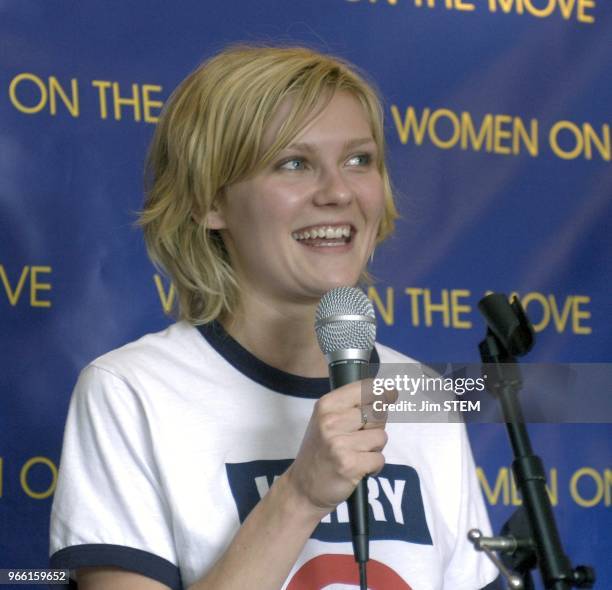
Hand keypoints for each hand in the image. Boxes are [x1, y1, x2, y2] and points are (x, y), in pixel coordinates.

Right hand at [285, 379, 395, 514]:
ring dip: (375, 448)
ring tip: (358, 454)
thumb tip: (390, 393)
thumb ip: (354, 406)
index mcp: (326, 405)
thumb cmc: (321, 450)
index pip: (365, 388)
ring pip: (381, 436)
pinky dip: (374, 465)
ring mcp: (339, 443)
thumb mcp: (328, 420)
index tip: (390, 394)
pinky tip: (359, 468)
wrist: (303, 487)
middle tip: (361, 437)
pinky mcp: (350, 465)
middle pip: (377, 412)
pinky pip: (380, 458)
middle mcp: (331, 421)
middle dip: (377, 425)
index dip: (383, 392)